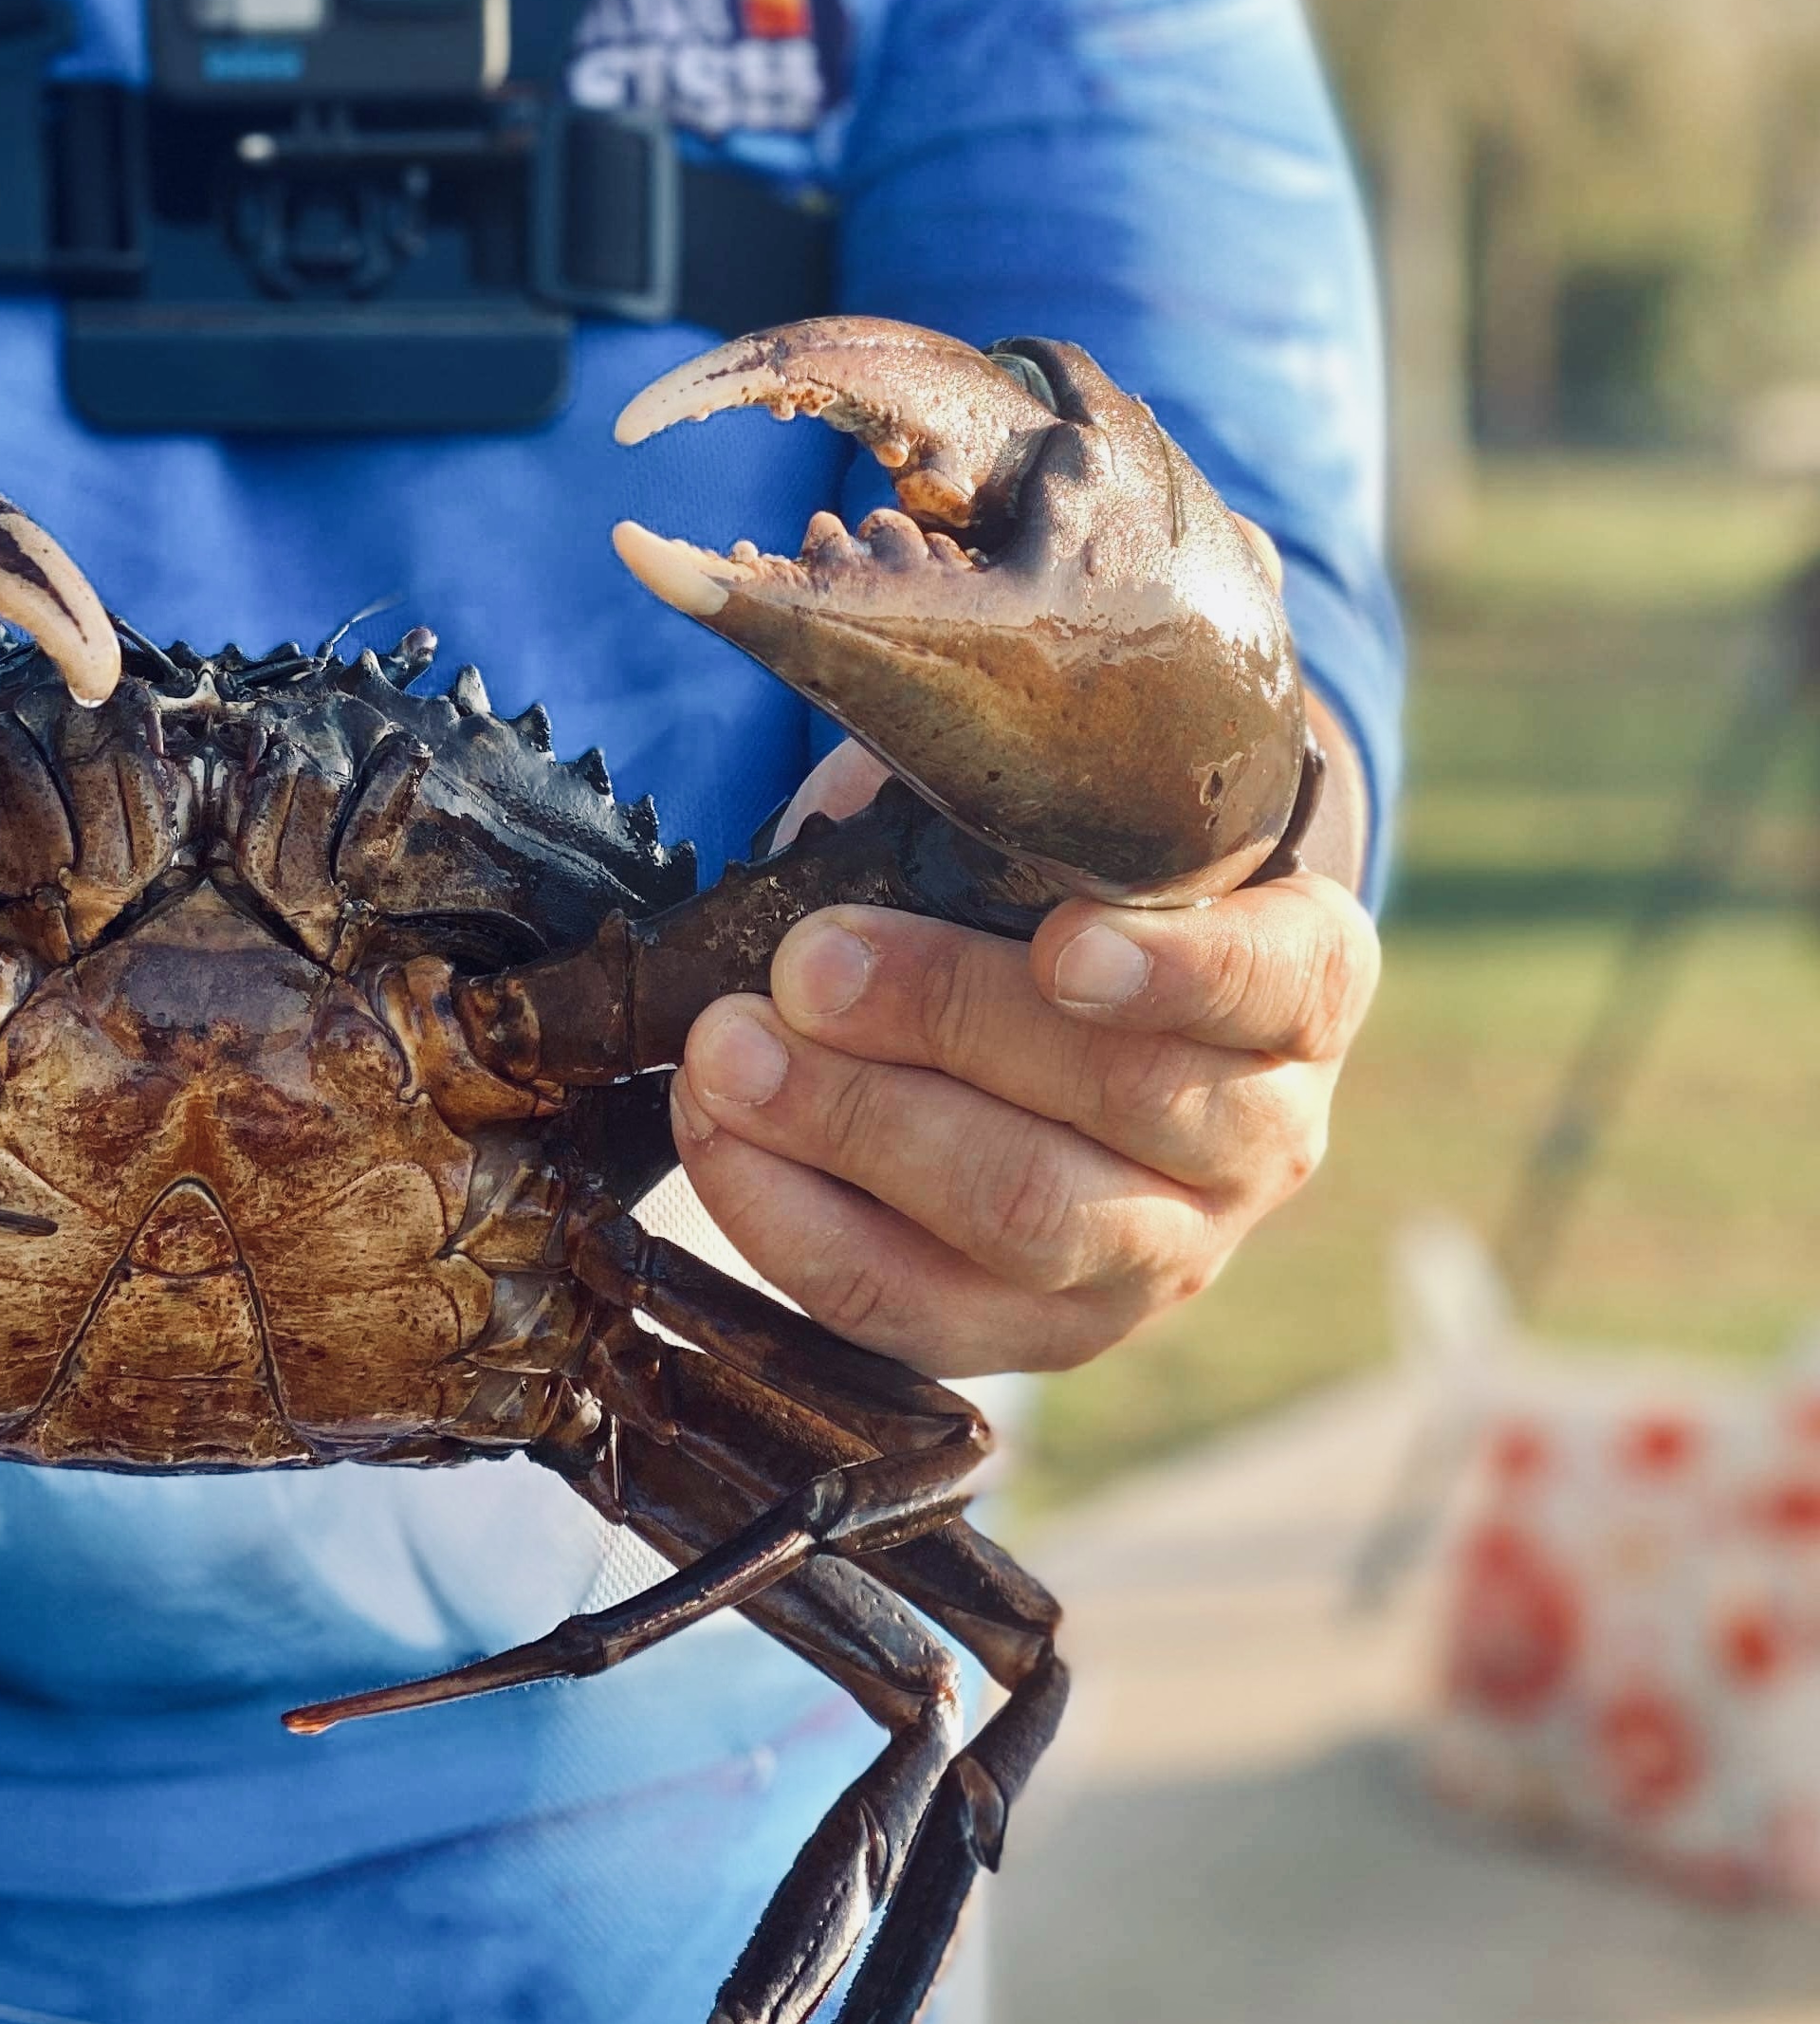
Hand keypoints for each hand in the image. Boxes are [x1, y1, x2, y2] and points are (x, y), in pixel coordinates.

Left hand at [670, 742, 1378, 1376]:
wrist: (1065, 1010)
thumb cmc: (1057, 876)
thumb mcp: (1063, 801)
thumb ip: (1009, 771)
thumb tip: (903, 688)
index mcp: (1303, 980)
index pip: (1285, 978)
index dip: (1181, 969)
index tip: (1060, 942)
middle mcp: (1264, 1131)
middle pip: (1123, 1100)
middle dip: (944, 1022)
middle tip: (804, 963)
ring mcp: (1164, 1251)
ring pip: (1026, 1217)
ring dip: (854, 1127)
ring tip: (728, 1051)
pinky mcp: (1048, 1335)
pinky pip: (921, 1310)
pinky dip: (799, 1226)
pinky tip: (720, 1138)